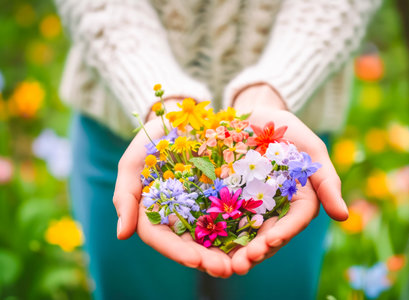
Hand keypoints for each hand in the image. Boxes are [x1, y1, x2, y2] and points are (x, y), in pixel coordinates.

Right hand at [113, 99, 232, 277]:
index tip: (195, 260)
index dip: (177, 252)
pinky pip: (233, 214)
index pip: (162, 238)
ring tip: (245, 262)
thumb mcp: (133, 162)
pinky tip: (257, 238)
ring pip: (213, 236)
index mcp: (156, 212)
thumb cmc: (152, 140)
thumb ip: (125, 196)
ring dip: (228, 252)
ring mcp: (201, 206)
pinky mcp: (223, 194)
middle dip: (207, 259)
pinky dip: (243, 228)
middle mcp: (179, 215)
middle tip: (227, 269)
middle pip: (190, 244)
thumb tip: (122, 236)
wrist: (182, 115)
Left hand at [229, 84, 348, 274]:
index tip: (271, 241)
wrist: (255, 114)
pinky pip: (223, 218)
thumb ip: (327, 182)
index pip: (294, 221)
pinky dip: (217, 233)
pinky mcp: (228, 198)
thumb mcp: (312, 150)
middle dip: (257, 251)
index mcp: (298, 200)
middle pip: (269, 235)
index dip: (283, 233)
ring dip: (236, 251)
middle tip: (242, 264)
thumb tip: (343, 217)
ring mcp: (251, 204)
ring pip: (246, 233)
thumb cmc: (288, 131)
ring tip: (225, 265)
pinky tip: (206, 244)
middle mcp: (275, 208)